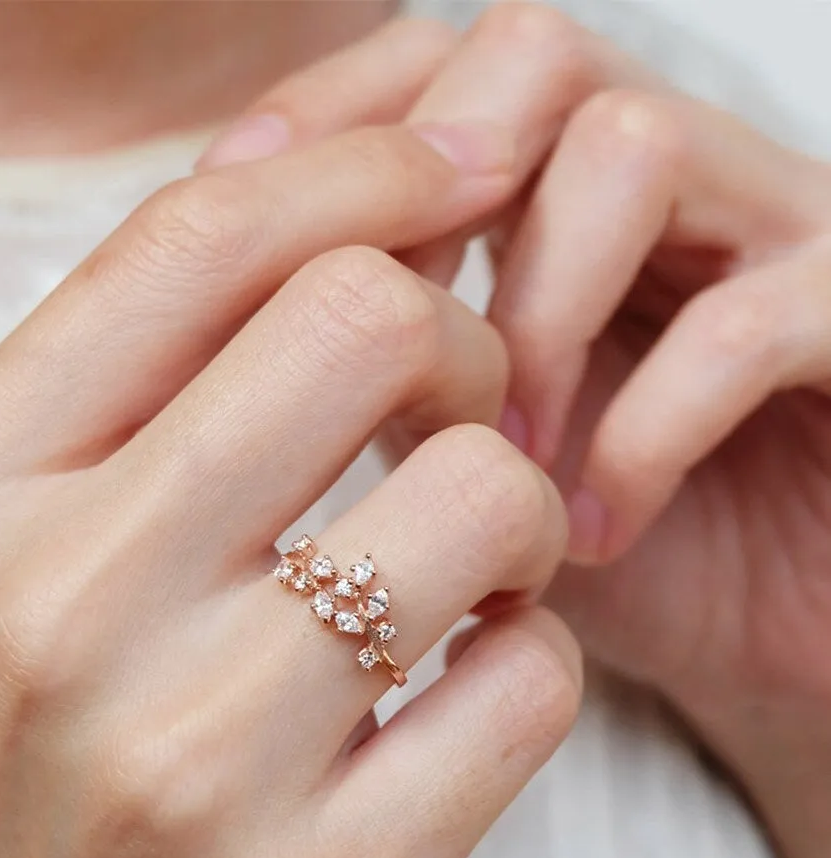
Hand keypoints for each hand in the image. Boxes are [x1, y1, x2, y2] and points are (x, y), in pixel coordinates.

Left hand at [203, 6, 830, 857]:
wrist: (760, 643)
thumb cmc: (594, 554)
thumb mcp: (454, 461)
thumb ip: (370, 380)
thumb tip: (242, 337)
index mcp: (550, 197)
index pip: (424, 69)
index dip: (327, 138)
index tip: (254, 273)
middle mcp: (660, 182)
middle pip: (525, 51)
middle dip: (430, 204)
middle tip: (392, 366)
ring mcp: (769, 233)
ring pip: (627, 145)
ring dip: (533, 317)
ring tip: (502, 468)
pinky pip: (756, 311)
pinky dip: (645, 425)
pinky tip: (593, 530)